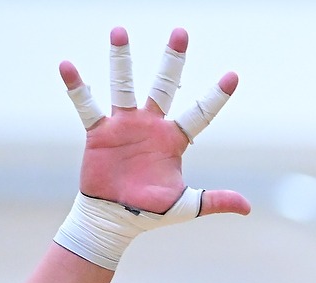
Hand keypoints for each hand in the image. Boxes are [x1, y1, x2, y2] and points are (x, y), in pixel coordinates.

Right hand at [62, 27, 248, 216]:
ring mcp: (124, 125)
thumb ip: (215, 200)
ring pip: (124, 85)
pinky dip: (77, 87)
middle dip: (173, 59)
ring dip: (122, 59)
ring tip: (120, 30)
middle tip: (181, 31)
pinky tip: (68, 65)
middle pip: (164, 85)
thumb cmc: (151, 212)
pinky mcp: (99, 132)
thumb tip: (247, 207)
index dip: (215, 96)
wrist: (115, 219)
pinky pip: (87, 105)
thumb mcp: (187, 205)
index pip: (200, 113)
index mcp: (174, 140)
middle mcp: (151, 125)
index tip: (233, 76)